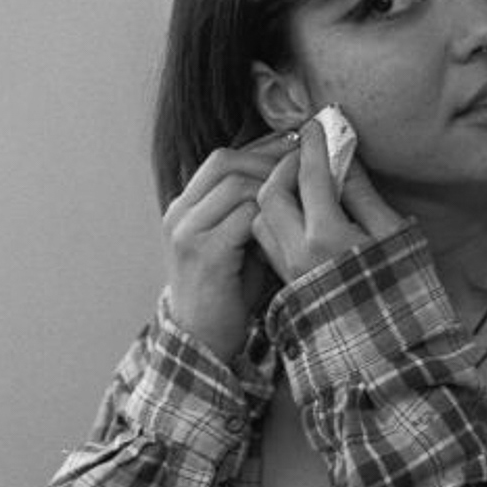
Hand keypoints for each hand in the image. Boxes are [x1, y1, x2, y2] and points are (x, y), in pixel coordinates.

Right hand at [162, 133, 296, 360]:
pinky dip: (271, 214)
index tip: (296, 147)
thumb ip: (253, 212)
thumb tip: (294, 179)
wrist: (201, 340)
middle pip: (226, 162)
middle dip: (270, 158)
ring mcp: (188, 232)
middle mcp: (180, 213)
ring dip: (274, 184)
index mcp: (185, 206)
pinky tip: (293, 221)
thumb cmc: (228, 292)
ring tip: (304, 191)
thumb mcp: (237, 242)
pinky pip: (243, 217)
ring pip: (236, 184)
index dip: (261, 148)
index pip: (222, 158)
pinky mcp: (204, 253)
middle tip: (306, 162)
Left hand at [251, 118, 403, 284]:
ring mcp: (288, 271)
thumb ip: (363, 193)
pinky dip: (273, 218)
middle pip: (270, 193)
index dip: (312, 145)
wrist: (387, 348)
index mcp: (327, 237)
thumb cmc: (401, 289)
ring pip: (261, 218)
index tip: (317, 125)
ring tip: (297, 182)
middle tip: (304, 154)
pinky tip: (294, 211)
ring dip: (274, 193)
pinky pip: (266, 241)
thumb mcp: (392, 235)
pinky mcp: (285, 284)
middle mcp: (298, 253)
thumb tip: (344, 156)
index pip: (309, 176)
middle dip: (283, 167)